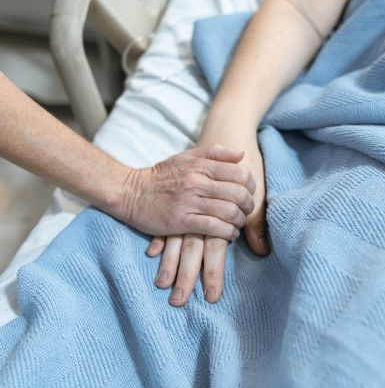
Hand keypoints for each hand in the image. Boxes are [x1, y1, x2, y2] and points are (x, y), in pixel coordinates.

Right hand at [114, 144, 255, 240]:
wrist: (130, 192)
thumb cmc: (162, 175)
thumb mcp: (187, 156)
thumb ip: (215, 153)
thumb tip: (241, 154)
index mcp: (201, 166)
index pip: (240, 174)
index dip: (251, 186)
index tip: (249, 193)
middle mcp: (198, 182)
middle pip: (238, 194)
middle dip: (248, 205)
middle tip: (246, 211)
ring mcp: (190, 202)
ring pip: (228, 212)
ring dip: (239, 221)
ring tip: (238, 223)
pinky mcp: (181, 221)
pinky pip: (213, 227)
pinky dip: (227, 232)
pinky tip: (229, 233)